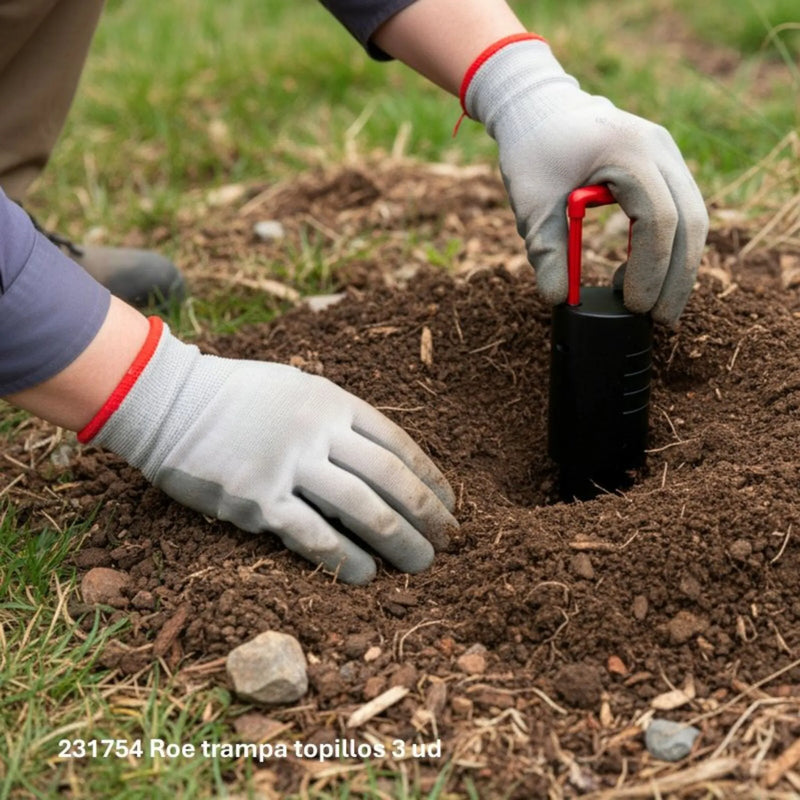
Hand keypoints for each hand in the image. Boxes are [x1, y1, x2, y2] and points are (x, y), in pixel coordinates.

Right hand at [84, 319, 456, 583]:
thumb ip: (337, 420)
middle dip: (427, 513)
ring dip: (399, 540)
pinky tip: (366, 575)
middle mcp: (317, 431)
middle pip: (388, 478)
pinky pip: (312, 535)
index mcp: (332, 402)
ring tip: (422, 563)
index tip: (450, 503)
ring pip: (360, 508)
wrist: (170, 402)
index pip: (397, 444)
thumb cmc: (238, 397)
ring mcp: (287, 464)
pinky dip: (344, 558)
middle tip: (450, 540)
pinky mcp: (257, 499)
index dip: (430, 477)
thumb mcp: (297, 389)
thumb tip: (381, 461)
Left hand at [464, 38, 707, 324]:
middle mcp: (660, 148)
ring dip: (679, 265)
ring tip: (655, 306)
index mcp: (629, 152)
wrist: (538, 105)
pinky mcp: (663, 164)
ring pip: (693, 216)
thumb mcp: (532, 203)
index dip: (650, 270)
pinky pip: (680, 209)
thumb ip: (547, 251)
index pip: (657, 220)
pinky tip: (647, 274)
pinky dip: (670, 246)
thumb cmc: (532, 149)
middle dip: (678, 277)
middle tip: (660, 319)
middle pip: (691, 221)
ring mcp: (667, 154)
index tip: (634, 306)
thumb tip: (560, 300)